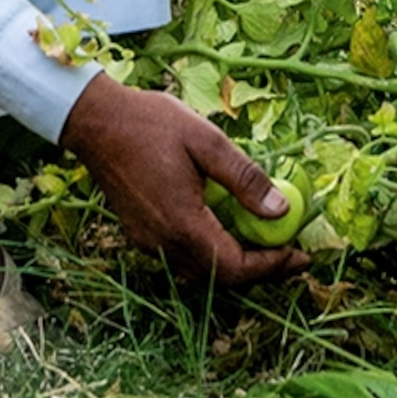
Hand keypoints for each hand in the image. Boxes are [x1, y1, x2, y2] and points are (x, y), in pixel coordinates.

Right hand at [62, 73, 304, 284]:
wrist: (94, 120)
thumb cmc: (149, 123)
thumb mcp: (205, 139)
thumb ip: (244, 177)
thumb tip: (281, 210)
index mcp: (182, 224)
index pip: (236, 267)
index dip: (273, 266)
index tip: (302, 254)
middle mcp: (164, 244)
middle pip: (221, 277)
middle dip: (261, 269)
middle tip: (291, 250)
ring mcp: (149, 242)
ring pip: (202, 271)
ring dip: (236, 263)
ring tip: (264, 240)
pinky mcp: (140, 235)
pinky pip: (184, 257)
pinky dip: (212, 252)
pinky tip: (225, 227)